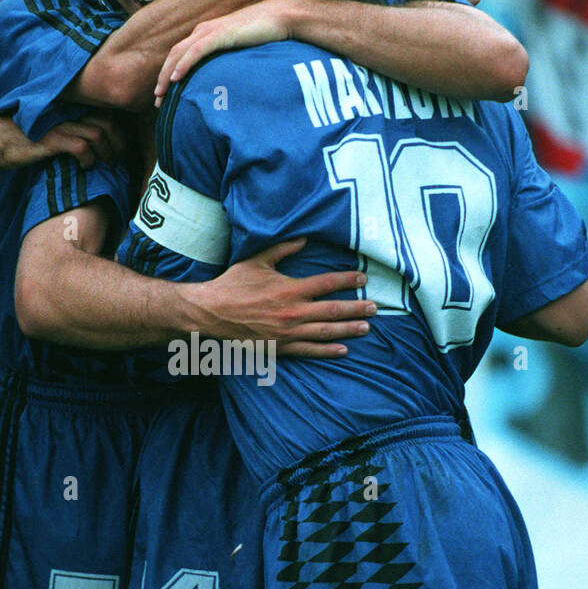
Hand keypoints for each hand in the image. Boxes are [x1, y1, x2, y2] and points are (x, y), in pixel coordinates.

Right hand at [0, 113, 124, 170]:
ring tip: (106, 164)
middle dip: (119, 142)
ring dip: (107, 152)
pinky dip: (89, 159)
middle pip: (107, 122)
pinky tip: (85, 167)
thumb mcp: (48, 131)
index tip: (118, 146)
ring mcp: (59, 125)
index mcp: (67, 110)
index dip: (116, 130)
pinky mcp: (51, 139)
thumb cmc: (18, 140)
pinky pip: (82, 147)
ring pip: (99, 134)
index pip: (103, 112)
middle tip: (118, 158)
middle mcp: (66, 114)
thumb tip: (89, 145)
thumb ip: (67, 131)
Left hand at [154, 0, 293, 104]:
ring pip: (180, 54)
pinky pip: (196, 51)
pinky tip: (176, 78)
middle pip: (174, 55)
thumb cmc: (263, 35)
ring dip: (167, 74)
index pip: (179, 55)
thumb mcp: (238, 50)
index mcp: (205, 34)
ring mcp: (211, 31)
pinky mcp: (220, 34)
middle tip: (157, 100)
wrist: (280, 17)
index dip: (168, 74)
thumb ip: (225, 61)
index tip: (164, 95)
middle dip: (162, 78)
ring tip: (161, 94)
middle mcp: (203, 31)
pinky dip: (184, 65)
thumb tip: (221, 81)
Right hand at [186, 239, 376, 358]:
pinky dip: (327, 350)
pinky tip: (343, 349)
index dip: (348, 280)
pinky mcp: (280, 347)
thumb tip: (304, 238)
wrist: (212, 313)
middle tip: (376, 307)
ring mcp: (288, 332)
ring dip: (349, 329)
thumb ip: (283, 249)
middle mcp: (293, 312)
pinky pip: (309, 350)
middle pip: (334, 310)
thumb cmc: (233, 284)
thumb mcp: (257, 261)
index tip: (363, 278)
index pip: (327, 283)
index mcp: (290, 289)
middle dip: (357, 308)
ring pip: (326, 332)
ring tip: (366, 327)